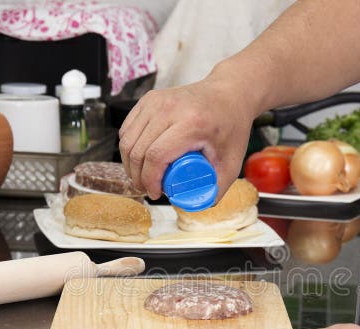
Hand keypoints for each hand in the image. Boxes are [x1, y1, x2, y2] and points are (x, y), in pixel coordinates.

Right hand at [118, 77, 254, 200]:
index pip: (156, 156)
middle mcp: (170, 108)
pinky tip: (139, 159)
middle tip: (148, 189)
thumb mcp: (232, 161)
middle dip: (138, 177)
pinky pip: (127, 128)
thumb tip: (198, 204)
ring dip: (129, 164)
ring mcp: (156, 101)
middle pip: (137, 150)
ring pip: (127, 140)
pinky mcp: (148, 99)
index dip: (150, 180)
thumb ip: (218, 187)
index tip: (156, 193)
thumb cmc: (231, 125)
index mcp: (191, 123)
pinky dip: (128, 148)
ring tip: (142, 177)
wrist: (229, 94)